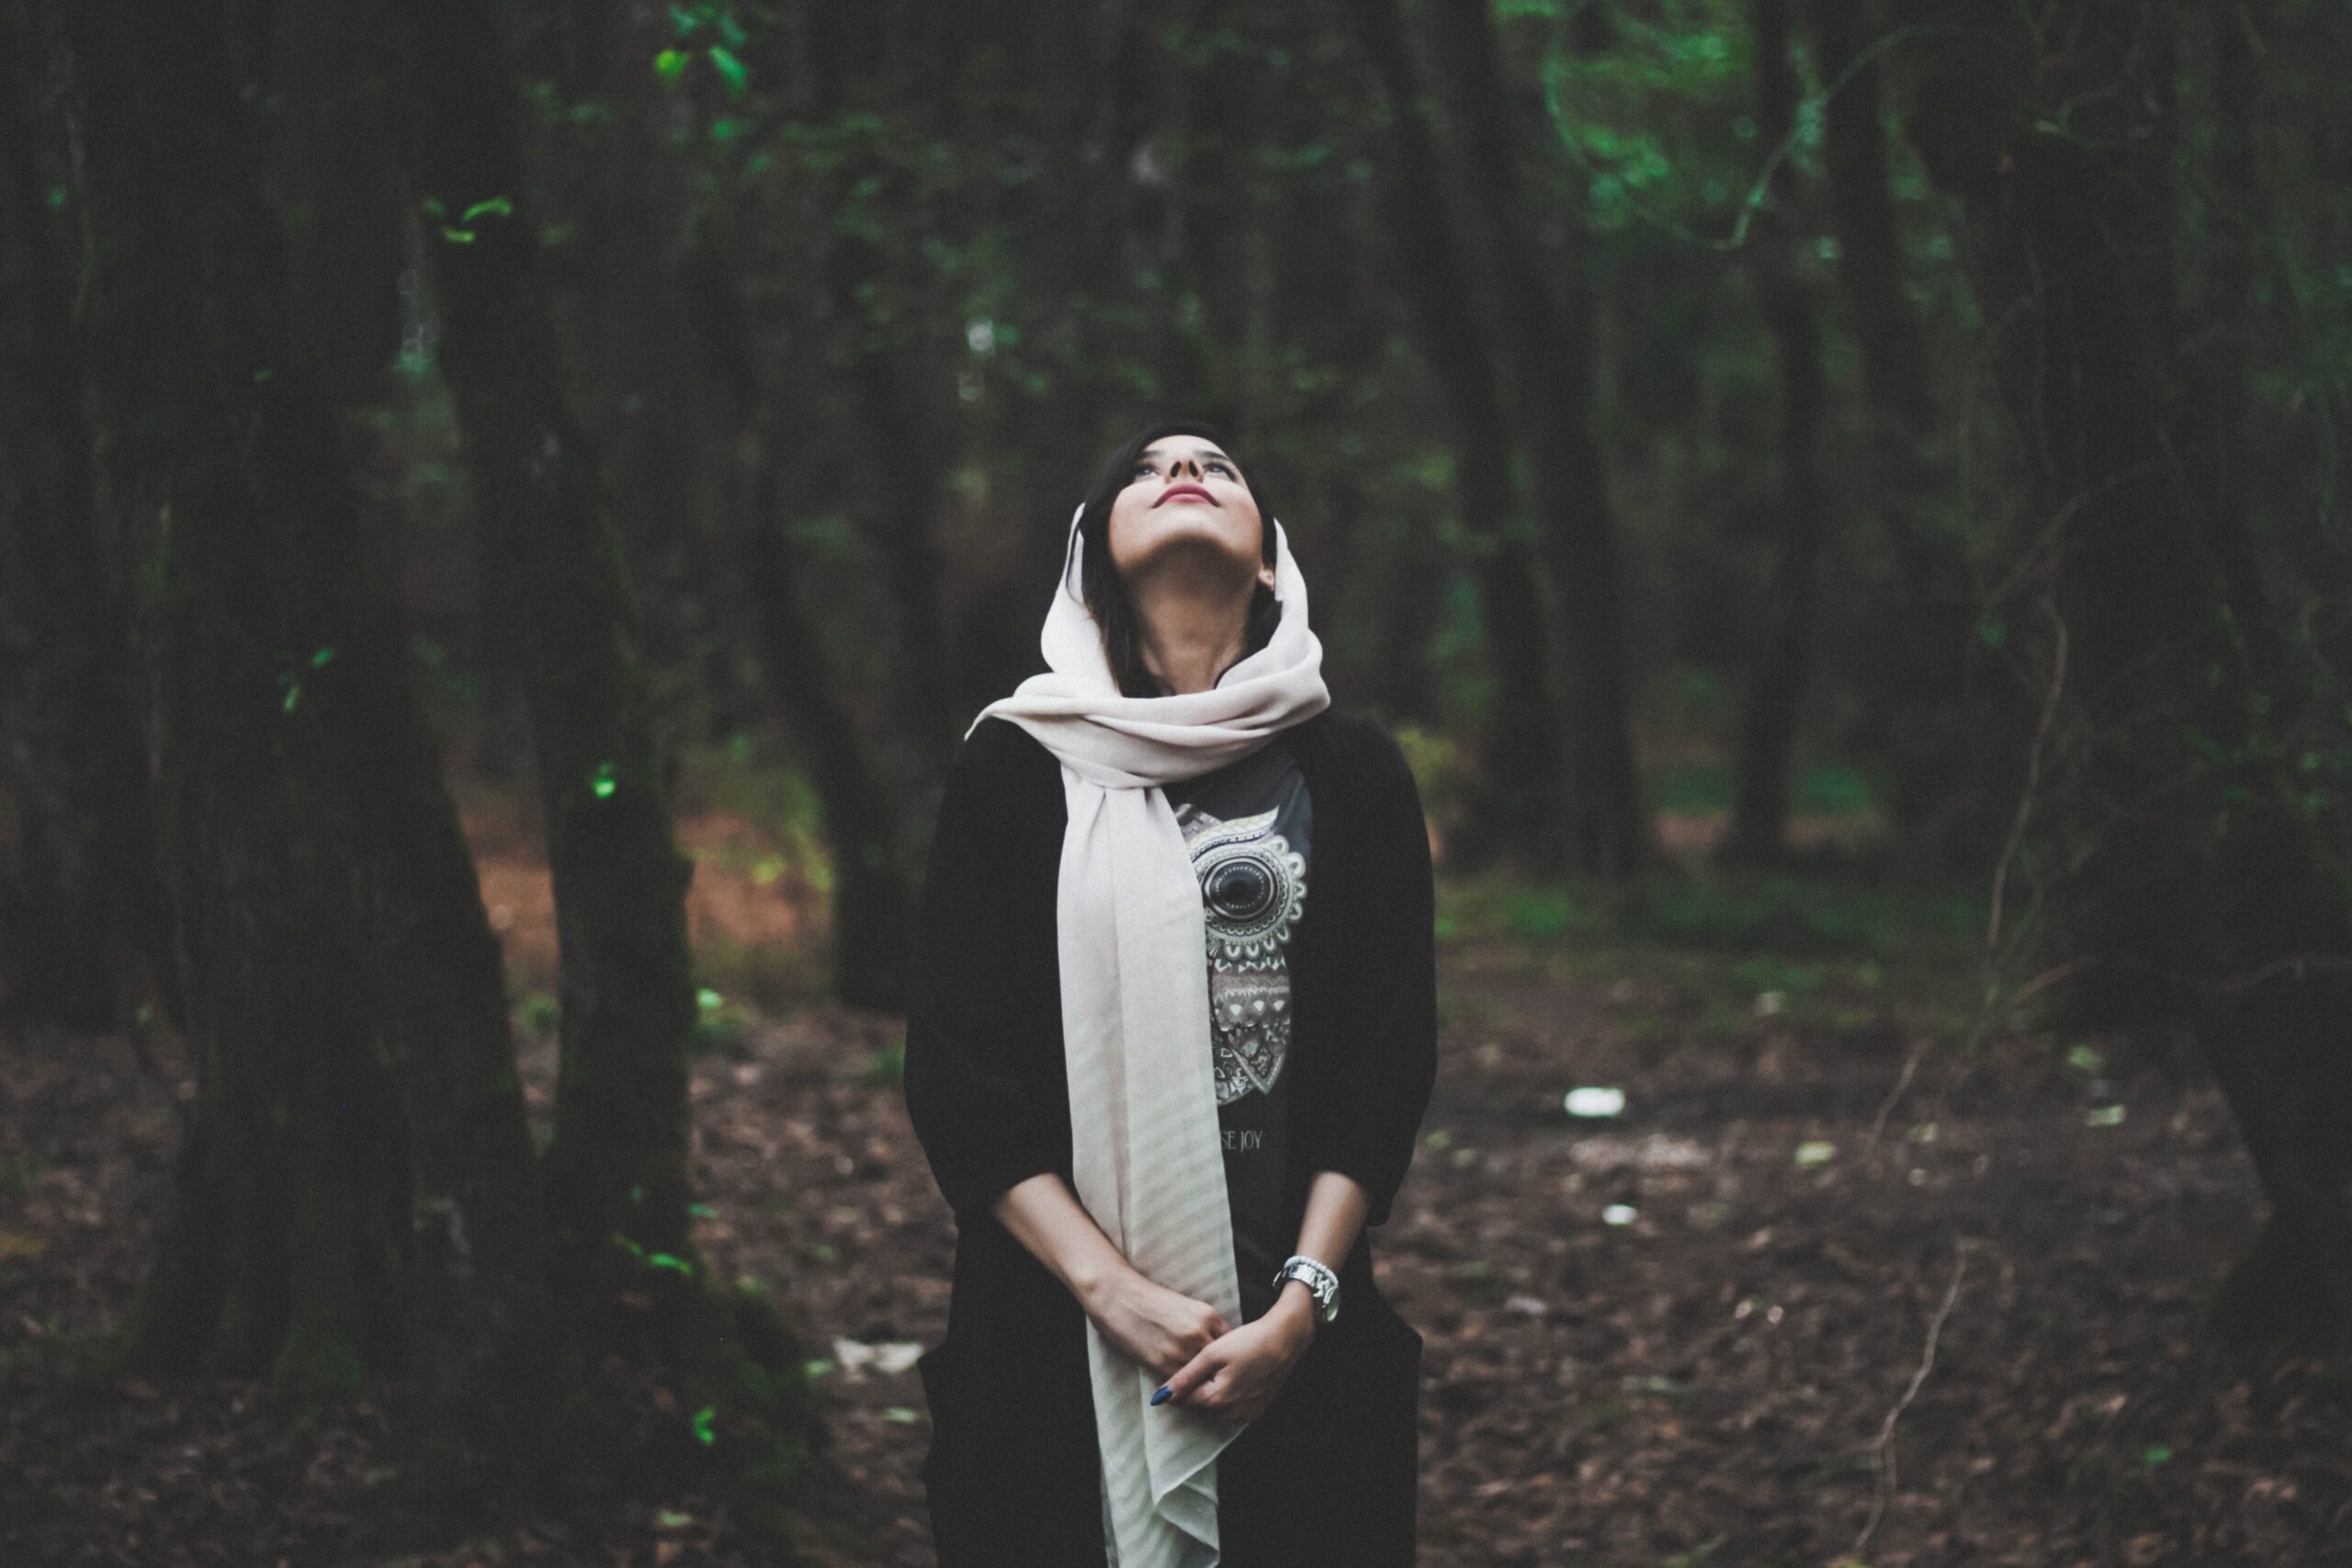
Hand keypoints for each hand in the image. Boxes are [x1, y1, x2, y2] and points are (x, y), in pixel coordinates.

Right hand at [1080, 1265, 1233, 1381]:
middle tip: (1215, 1385)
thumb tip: (1215, 1351)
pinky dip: (1183, 1390)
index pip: (1230, 1346)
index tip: (1222, 1367)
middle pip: (1220, 1365)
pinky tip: (1181, 1391)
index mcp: (1208, 1316)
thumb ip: (1204, 1327)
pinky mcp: (1163, 1364)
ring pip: (1202, 1379)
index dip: (1226, 1359)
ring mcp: (1182, 1350)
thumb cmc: (1150, 1300)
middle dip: (1217, 1375)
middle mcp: (1200, 1333)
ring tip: (1200, 1394)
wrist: (1118, 1297)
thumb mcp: (1186, 1308)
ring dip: (1201, 1387)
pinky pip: (1182, 1386)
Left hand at [1153, 1292, 1315, 1424]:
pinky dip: (1225, 1397)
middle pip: (1200, 1407)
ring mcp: (1246, 1415)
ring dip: (1210, 1394)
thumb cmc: (1247, 1342)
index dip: (1177, 1387)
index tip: (1175, 1372)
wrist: (1285, 1341)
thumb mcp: (1212, 1354)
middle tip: (1197, 1368)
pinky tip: (1230, 1376)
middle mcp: (1232, 1415)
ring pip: (1215, 1409)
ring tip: (1215, 1370)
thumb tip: (1161, 1396)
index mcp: (1217, 1400)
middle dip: (1194, 1391)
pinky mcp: (1256, 1411)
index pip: (1185, 1402)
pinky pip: (1231, 1409)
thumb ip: (1185, 1377)